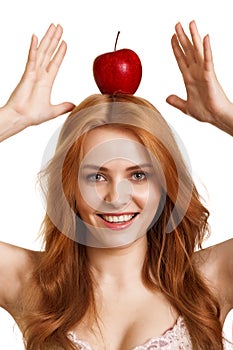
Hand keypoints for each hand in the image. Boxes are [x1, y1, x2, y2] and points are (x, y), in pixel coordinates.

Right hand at [4, 23, 73, 126]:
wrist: (21, 118)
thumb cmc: (32, 115)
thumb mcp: (53, 111)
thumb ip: (63, 107)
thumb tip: (74, 106)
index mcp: (46, 82)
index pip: (55, 63)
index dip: (60, 52)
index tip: (65, 42)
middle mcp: (40, 74)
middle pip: (48, 53)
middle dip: (54, 39)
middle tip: (59, 27)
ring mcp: (33, 73)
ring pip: (42, 52)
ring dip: (48, 39)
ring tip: (53, 27)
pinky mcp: (27, 75)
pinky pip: (31, 58)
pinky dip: (33, 48)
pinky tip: (35, 37)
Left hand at [166, 21, 232, 135]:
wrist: (215, 117)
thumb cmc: (205, 112)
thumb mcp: (186, 107)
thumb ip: (176, 101)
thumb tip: (167, 98)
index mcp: (189, 78)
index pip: (181, 59)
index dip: (176, 48)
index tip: (172, 37)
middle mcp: (195, 72)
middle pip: (187, 51)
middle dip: (182, 37)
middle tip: (177, 24)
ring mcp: (203, 72)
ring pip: (197, 51)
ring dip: (193, 37)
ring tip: (190, 23)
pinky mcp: (210, 75)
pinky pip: (208, 60)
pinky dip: (206, 49)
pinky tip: (205, 38)